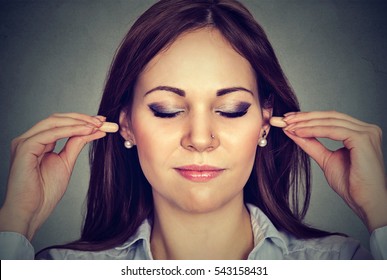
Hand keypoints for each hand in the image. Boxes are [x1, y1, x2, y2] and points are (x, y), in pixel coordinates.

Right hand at [0, 113, 106, 239]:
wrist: (32, 211)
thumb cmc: (44, 192)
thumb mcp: (66, 162)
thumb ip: (75, 145)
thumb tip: (90, 131)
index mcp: (38, 142)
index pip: (61, 123)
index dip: (82, 120)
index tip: (102, 122)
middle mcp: (29, 139)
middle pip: (57, 119)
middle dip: (82, 118)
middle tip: (102, 121)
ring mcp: (25, 142)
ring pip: (54, 122)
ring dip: (78, 122)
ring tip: (97, 125)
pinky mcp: (25, 148)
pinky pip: (50, 133)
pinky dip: (71, 130)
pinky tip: (86, 131)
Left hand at [281, 111, 386, 231]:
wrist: (366, 202)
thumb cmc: (352, 185)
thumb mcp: (326, 160)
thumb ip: (312, 144)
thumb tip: (293, 132)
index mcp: (360, 132)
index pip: (330, 119)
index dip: (308, 117)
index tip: (287, 119)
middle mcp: (366, 129)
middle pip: (329, 116)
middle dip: (304, 117)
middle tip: (283, 119)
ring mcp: (367, 132)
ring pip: (329, 121)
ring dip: (305, 123)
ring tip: (288, 126)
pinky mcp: (362, 138)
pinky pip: (332, 130)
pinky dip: (313, 130)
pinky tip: (298, 132)